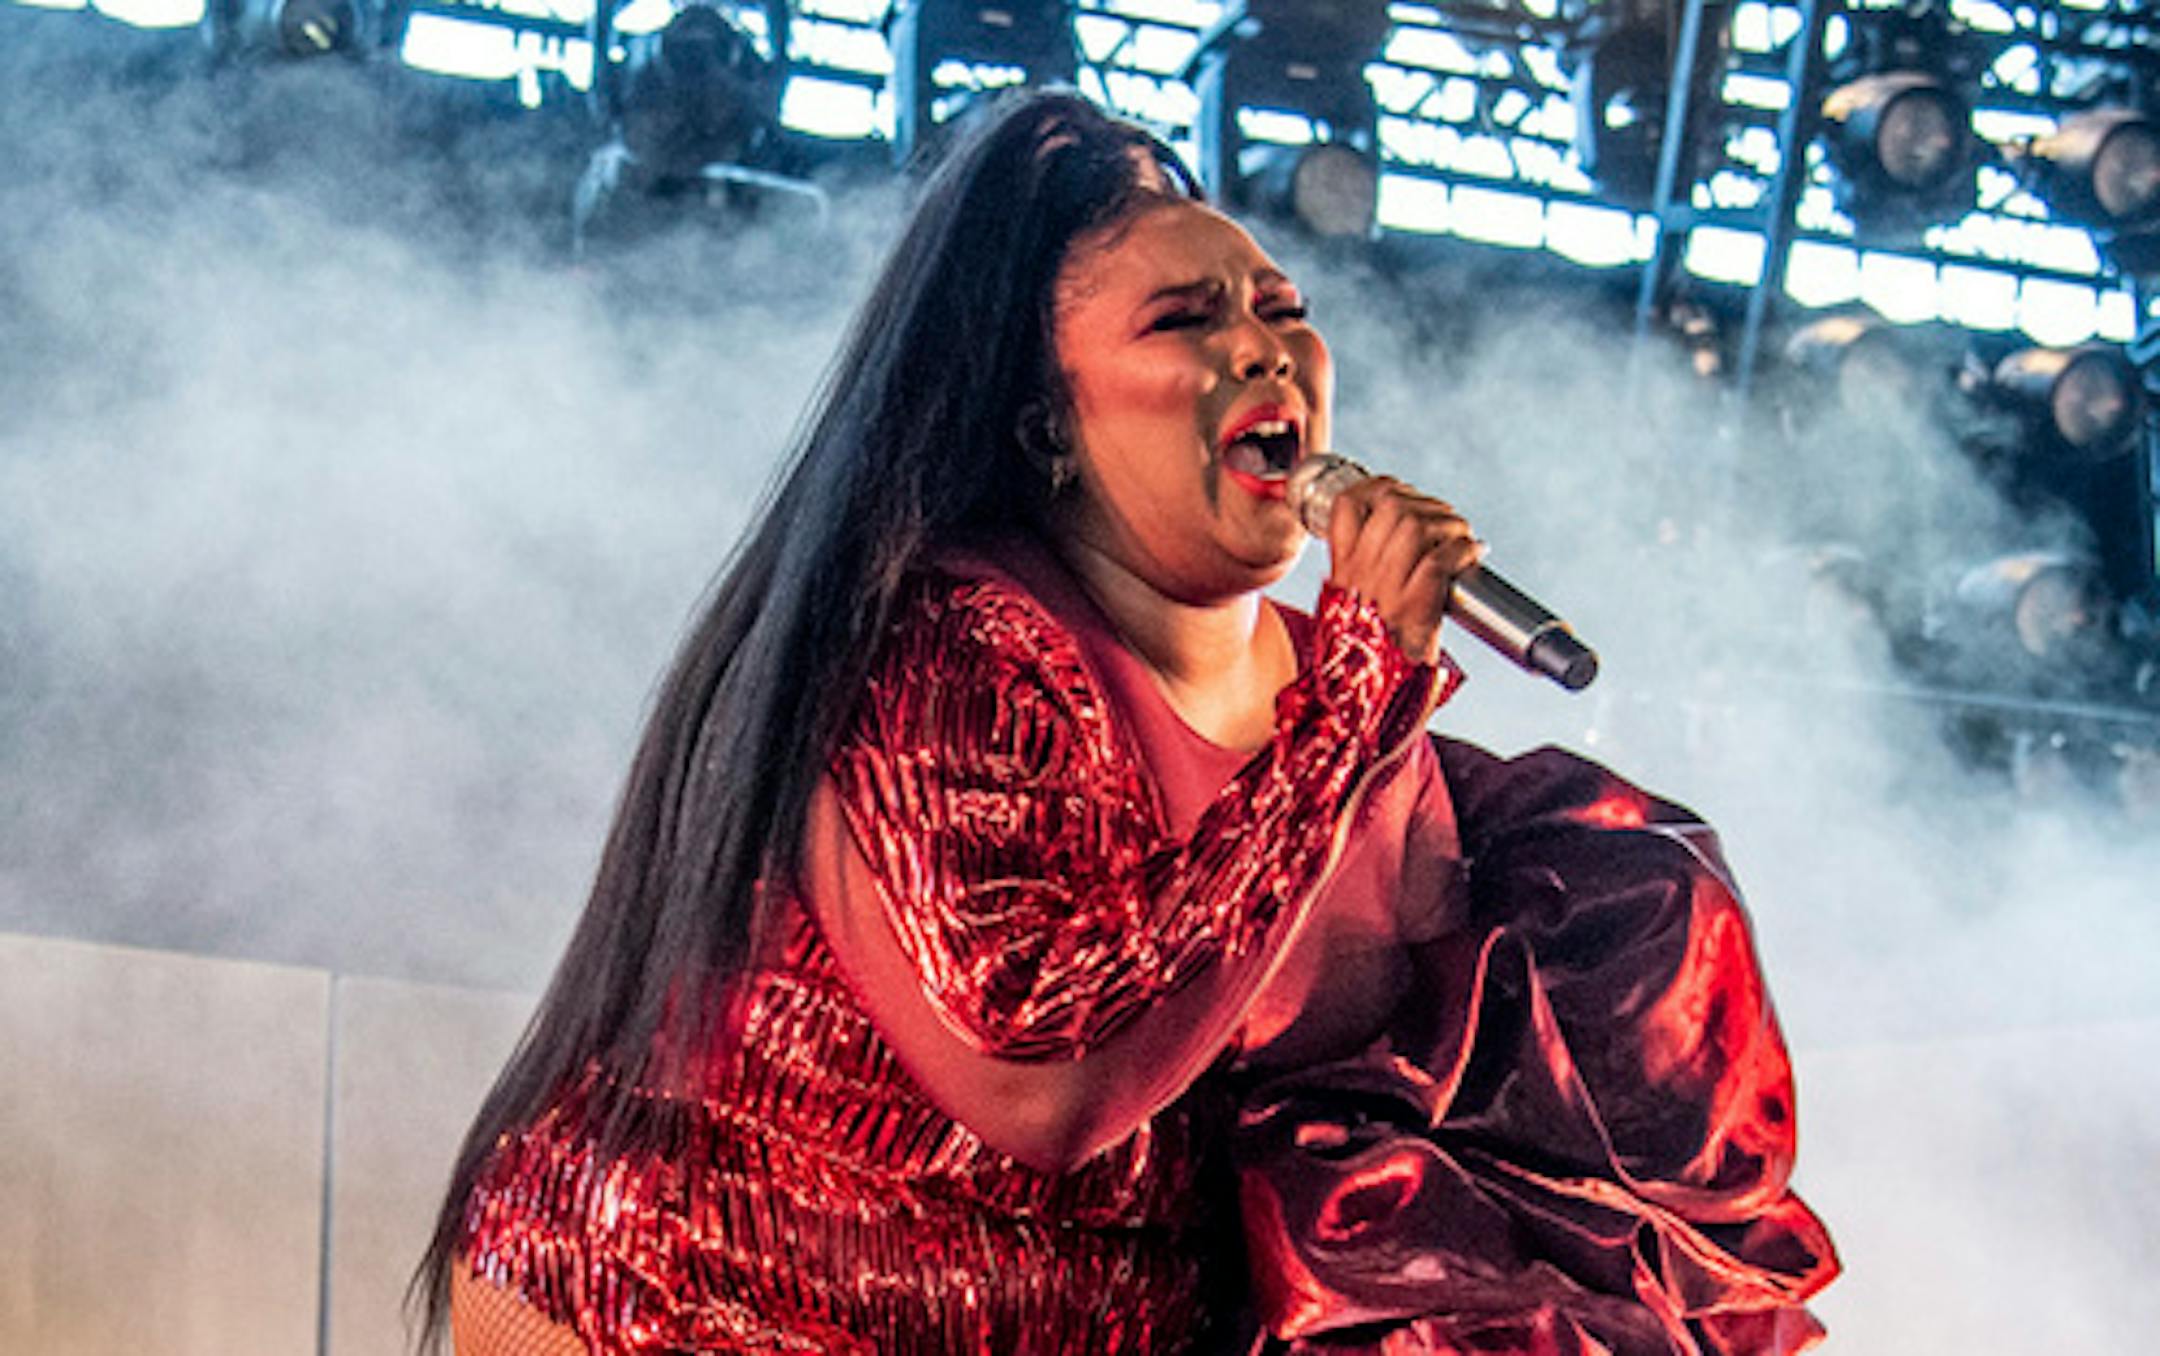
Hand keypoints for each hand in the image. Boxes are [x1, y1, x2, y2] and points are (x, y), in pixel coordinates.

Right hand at [1324, 476, 1483, 665]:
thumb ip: (1370, 566)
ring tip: (1462, 539)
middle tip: (1448, 524)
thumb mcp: (1354, 603)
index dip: (1379, 487)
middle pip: (1392, 507)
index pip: (1348, 503)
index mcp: (1343, 570)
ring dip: (1450, 525)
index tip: (1401, 494)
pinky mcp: (1415, 610)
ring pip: (1417, 526)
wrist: (1375, 699)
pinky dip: (1462, 550)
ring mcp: (1385, 593)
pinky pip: (1440, 560)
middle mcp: (1359, 576)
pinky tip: (1471, 555)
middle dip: (1428, 504)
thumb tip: (1411, 525)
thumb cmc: (1376, 652)